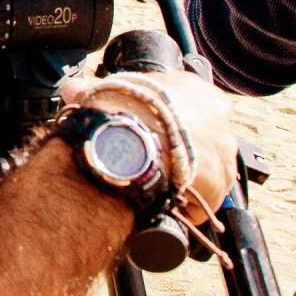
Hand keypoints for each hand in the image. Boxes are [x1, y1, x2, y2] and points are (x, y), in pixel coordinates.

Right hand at [59, 68, 237, 220]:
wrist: (129, 136)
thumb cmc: (119, 109)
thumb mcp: (107, 91)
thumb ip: (95, 91)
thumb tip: (73, 90)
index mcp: (195, 89)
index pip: (196, 105)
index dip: (176, 121)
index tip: (158, 133)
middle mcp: (217, 117)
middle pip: (205, 140)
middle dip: (183, 153)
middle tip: (154, 163)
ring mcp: (221, 150)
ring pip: (206, 171)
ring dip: (185, 180)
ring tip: (156, 187)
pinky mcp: (218, 182)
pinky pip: (201, 200)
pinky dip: (184, 206)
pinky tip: (161, 203)